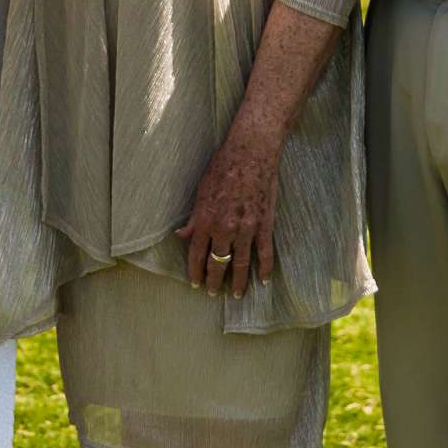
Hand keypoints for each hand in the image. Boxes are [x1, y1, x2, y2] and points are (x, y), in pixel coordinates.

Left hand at [175, 124, 284, 297]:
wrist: (251, 153)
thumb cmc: (223, 167)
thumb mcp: (201, 190)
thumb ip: (193, 217)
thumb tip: (181, 234)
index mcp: (206, 219)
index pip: (197, 253)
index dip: (196, 271)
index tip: (195, 283)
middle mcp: (224, 228)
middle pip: (218, 262)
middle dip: (215, 280)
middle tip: (214, 293)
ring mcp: (246, 228)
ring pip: (242, 263)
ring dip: (239, 281)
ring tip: (237, 294)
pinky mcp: (265, 224)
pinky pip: (265, 252)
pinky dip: (265, 268)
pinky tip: (264, 279)